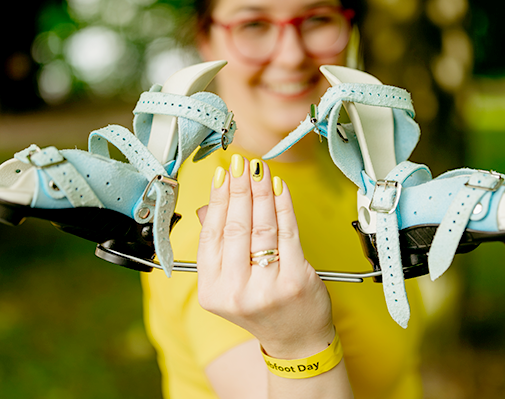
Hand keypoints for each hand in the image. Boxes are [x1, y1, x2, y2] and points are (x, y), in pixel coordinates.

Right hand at [197, 156, 333, 357]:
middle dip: (239, 188)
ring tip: (258, 170)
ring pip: (262, 227)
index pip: (211, 235)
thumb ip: (218, 246)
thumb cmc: (262, 306)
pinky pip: (287, 233)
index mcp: (212, 290)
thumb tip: (210, 206)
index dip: (217, 199)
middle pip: (236, 227)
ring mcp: (266, 287)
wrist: (295, 339)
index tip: (221, 174)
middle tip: (240, 164)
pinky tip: (279, 188)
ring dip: (260, 192)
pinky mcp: (295, 280)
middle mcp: (235, 291)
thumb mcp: (230, 282)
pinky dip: (283, 206)